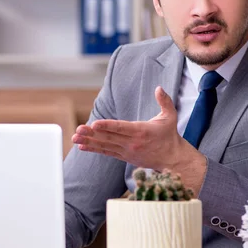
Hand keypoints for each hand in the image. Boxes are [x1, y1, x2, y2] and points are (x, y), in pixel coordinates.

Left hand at [72, 86, 204, 174]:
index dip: (107, 126)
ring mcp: (127, 151)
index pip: (121, 128)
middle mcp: (132, 142)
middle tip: (78, 129)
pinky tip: (82, 146)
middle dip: (92, 134)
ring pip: (105, 145)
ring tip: (75, 137)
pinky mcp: (124, 157)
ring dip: (89, 141)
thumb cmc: (169, 135)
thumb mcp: (170, 117)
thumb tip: (159, 88)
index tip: (94, 124)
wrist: (172, 160)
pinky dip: (94, 149)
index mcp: (141, 131)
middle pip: (109, 137)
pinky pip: (107, 152)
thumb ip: (165, 101)